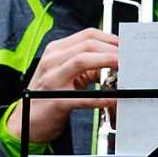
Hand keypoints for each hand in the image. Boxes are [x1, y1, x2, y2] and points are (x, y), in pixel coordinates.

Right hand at [5, 28, 118, 143]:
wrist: (28, 120)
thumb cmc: (48, 96)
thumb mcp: (66, 74)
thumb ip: (88, 66)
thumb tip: (114, 62)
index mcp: (55, 52)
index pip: (86, 35)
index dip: (110, 38)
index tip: (125, 46)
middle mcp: (51, 62)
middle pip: (87, 45)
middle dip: (112, 49)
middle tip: (129, 57)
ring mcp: (52, 80)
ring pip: (82, 60)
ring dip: (107, 61)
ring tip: (124, 69)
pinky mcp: (55, 101)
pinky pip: (82, 97)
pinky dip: (101, 98)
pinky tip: (113, 99)